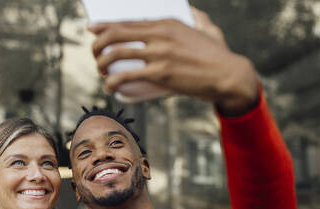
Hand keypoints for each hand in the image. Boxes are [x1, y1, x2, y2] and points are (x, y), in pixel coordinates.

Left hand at [89, 7, 257, 115]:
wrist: (228, 75)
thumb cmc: (216, 55)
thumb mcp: (205, 28)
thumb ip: (195, 17)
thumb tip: (191, 10)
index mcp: (166, 22)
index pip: (126, 21)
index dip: (104, 25)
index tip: (91, 29)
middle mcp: (160, 34)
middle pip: (115, 34)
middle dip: (97, 45)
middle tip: (95, 56)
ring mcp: (159, 53)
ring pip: (116, 53)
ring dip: (101, 63)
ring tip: (102, 72)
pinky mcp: (161, 73)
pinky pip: (126, 76)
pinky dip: (111, 82)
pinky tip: (109, 87)